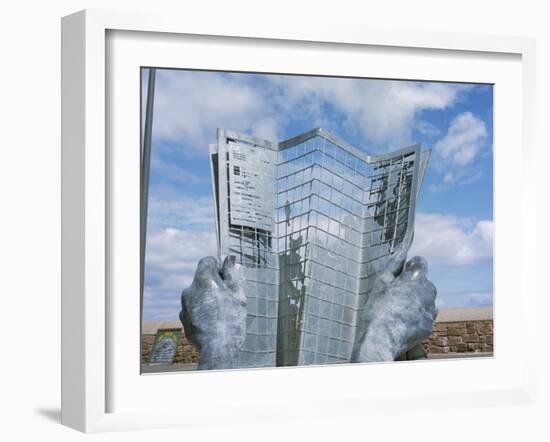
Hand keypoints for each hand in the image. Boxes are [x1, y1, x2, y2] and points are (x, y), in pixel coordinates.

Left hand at [179, 255, 246, 369]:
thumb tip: (229, 259)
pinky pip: (194, 309)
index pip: (207, 261)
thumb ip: (231, 274)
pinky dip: (202, 311)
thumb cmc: (231, 319)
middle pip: (203, 279)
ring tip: (222, 313)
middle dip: (215, 285)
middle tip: (229, 297)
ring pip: (198, 295)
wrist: (218, 349)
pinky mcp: (184, 319)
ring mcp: (185, 305)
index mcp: (203, 280)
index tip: (227, 277)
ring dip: (208, 299)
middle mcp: (190, 290)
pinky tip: (213, 322)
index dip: (218, 267)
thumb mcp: (237, 294)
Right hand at [351, 253, 437, 362]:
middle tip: (394, 293)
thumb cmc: (378, 307)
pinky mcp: (429, 325)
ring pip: (425, 299)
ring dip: (415, 300)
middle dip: (412, 284)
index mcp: (417, 278)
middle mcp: (429, 292)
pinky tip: (401, 320)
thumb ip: (394, 263)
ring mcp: (430, 309)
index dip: (409, 265)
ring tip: (396, 309)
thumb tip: (402, 248)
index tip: (400, 273)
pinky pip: (424, 315)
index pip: (420, 262)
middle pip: (424, 282)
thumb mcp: (381, 281)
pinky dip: (415, 315)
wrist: (381, 338)